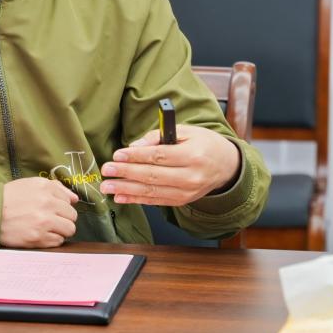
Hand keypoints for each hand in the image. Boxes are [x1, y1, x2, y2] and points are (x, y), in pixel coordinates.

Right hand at [0, 178, 77, 247]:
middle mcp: (47, 203)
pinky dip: (52, 239)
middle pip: (72, 216)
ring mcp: (44, 222)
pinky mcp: (38, 238)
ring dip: (60, 230)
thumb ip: (56, 188)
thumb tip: (75, 199)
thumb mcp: (31, 184)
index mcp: (45, 188)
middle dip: (63, 219)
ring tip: (47, 228)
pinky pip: (58, 241)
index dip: (62, 207)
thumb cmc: (9, 198)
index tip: (52, 209)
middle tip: (50, 220)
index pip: (69, 201)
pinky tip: (40, 234)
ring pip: (69, 229)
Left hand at [99, 125, 239, 205]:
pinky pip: (156, 201)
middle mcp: (191, 176)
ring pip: (152, 191)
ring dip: (126, 189)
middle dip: (126, 173)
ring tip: (107, 187)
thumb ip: (158, 136)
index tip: (117, 155)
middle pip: (153, 175)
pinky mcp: (182, 201)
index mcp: (193, 155)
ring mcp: (187, 192)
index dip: (136, 156)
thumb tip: (134, 146)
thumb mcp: (186, 131)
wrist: (226, 166)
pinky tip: (120, 197)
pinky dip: (136, 199)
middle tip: (106, 171)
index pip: (159, 156)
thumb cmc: (203, 144)